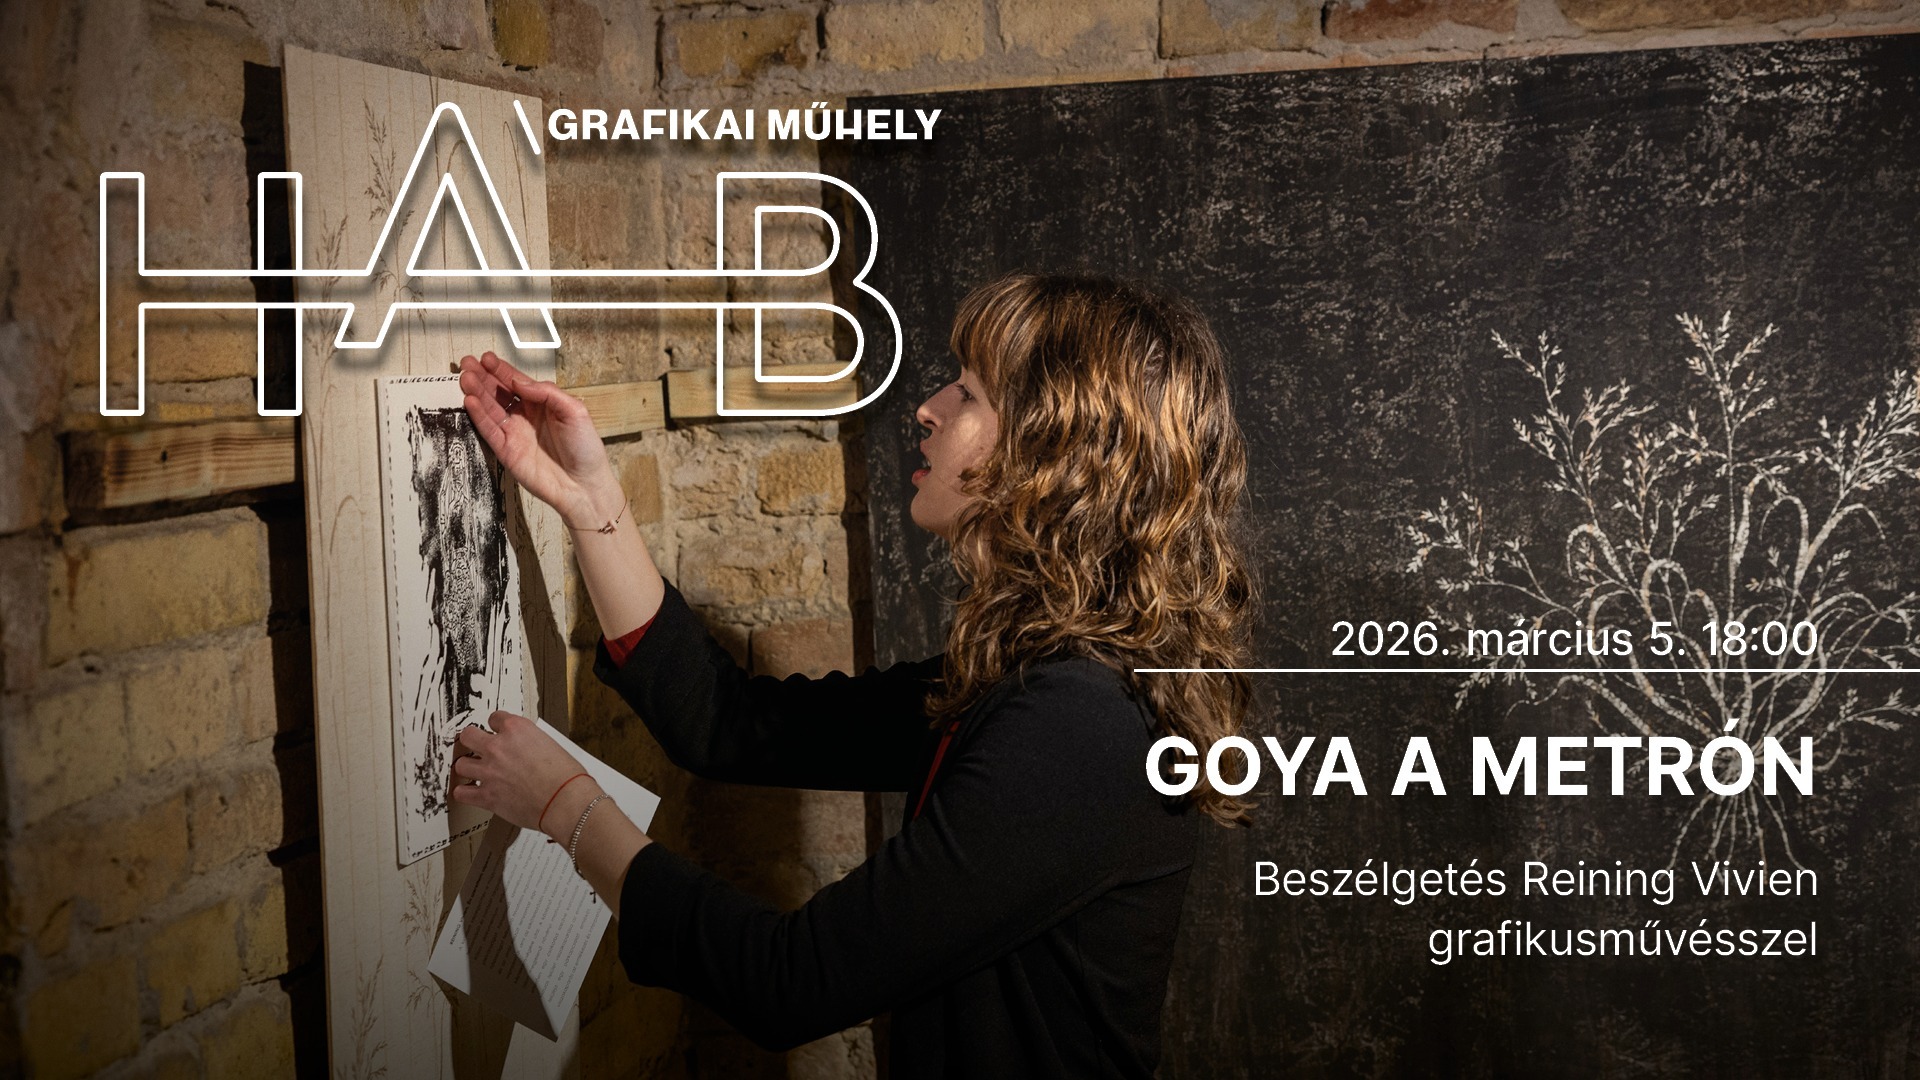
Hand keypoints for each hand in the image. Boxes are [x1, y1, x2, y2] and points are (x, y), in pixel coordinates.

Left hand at [451, 710, 599, 838]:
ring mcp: (489, 771)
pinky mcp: (486, 796)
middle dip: (472, 740)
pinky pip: (461, 793)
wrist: (565, 801)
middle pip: (468, 735)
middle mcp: (499, 747)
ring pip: (461, 764)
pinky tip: (470, 792)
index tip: (497, 731)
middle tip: (476, 746)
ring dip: (468, 767)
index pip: (494, 718)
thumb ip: (530, 744)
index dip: (496, 726)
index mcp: (517, 729)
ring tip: (474, 771)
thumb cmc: (566, 776)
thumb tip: (524, 751)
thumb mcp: (550, 745)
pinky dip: (464, 793)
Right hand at [457, 352, 623, 528]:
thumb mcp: (574, 411)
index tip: (487, 358)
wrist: (584, 484)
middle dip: (483, 377)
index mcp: (543, 404)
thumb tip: (520, 381)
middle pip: (499, 392)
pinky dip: (479, 415)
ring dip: (477, 392)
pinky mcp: (506, 451)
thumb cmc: (585, 449)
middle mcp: (526, 417)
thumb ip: (547, 393)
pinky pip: (489, 430)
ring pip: (490, 409)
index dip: (501, 370)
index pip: (517, 382)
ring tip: (466, 378)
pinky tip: (471, 400)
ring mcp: (515, 433)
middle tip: (468, 363)